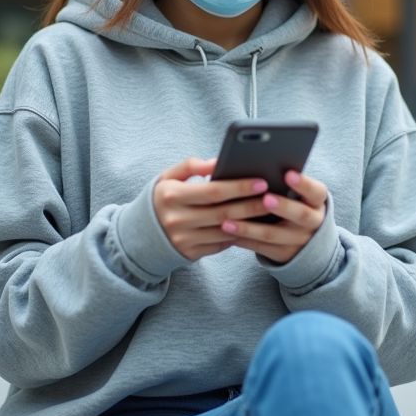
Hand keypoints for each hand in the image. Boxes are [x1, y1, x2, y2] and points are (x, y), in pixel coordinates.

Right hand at [152, 157, 271, 260]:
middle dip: (252, 205)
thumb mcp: (168, 176)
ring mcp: (184, 240)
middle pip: (224, 213)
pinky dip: (239, 235)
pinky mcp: (191, 254)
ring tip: (269, 211)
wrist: (141, 233)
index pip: (213, 191)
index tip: (261, 182)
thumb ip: (191, 165)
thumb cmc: (163, 197)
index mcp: (172, 196)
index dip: (239, 187)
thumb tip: (217, 161)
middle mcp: (177, 219)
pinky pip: (221, 245)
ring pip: (226, 231)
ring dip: (250, 222)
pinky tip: (254, 225)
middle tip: (273, 196)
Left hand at [220, 170, 327, 263]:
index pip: (316, 191)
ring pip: (273, 234)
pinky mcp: (284, 254)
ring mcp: (299, 241)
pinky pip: (261, 247)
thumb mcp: (300, 195)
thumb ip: (284, 183)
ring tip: (227, 221)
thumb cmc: (294, 204)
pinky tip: (226, 232)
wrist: (307, 239)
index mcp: (316, 202)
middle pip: (300, 214)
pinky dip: (243, 239)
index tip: (288, 174)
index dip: (304, 184)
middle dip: (282, 206)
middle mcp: (312, 222)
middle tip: (265, 199)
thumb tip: (255, 165)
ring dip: (249, 228)